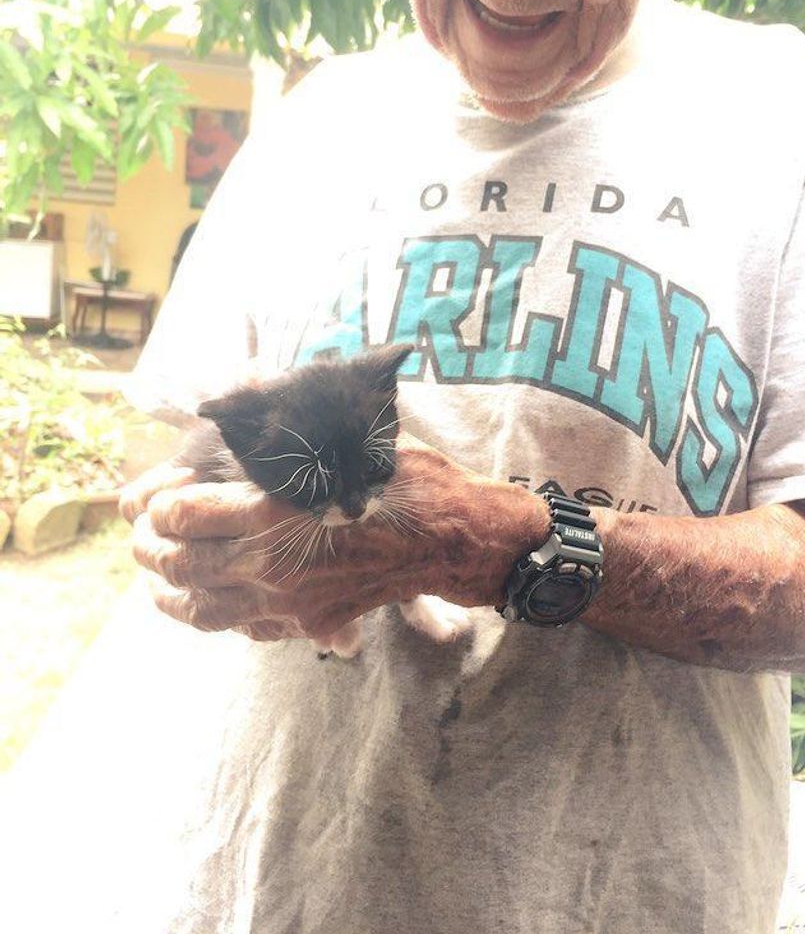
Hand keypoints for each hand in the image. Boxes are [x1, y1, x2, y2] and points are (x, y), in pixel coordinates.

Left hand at [118, 434, 543, 641]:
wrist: (448, 536)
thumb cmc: (400, 479)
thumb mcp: (339, 444)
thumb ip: (286, 436)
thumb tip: (240, 392)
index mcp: (271, 511)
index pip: (181, 514)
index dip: (159, 504)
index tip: (158, 496)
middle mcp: (268, 562)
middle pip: (181, 562)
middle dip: (150, 548)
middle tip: (141, 536)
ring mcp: (285, 601)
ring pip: (201, 606)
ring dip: (168, 591)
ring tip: (156, 578)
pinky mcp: (303, 623)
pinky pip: (240, 627)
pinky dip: (211, 616)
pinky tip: (204, 604)